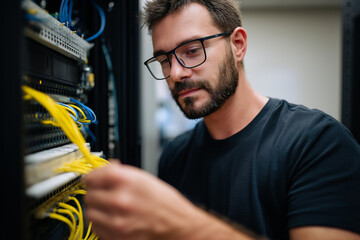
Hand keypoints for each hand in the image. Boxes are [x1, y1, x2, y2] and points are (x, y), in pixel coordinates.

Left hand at [85, 161, 254, 239]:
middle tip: (104, 194)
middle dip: (96, 193)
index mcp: (125, 180)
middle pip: (89, 195)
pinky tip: (114, 219)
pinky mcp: (117, 237)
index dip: (92, 177)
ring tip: (111, 208)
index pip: (92, 176)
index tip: (93, 179)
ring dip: (97, 210)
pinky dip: (102, 224)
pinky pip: (97, 228)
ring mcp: (117, 221)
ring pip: (90, 213)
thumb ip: (120, 172)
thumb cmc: (164, 201)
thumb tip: (103, 170)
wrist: (177, 223)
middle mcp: (119, 200)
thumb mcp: (143, 177)